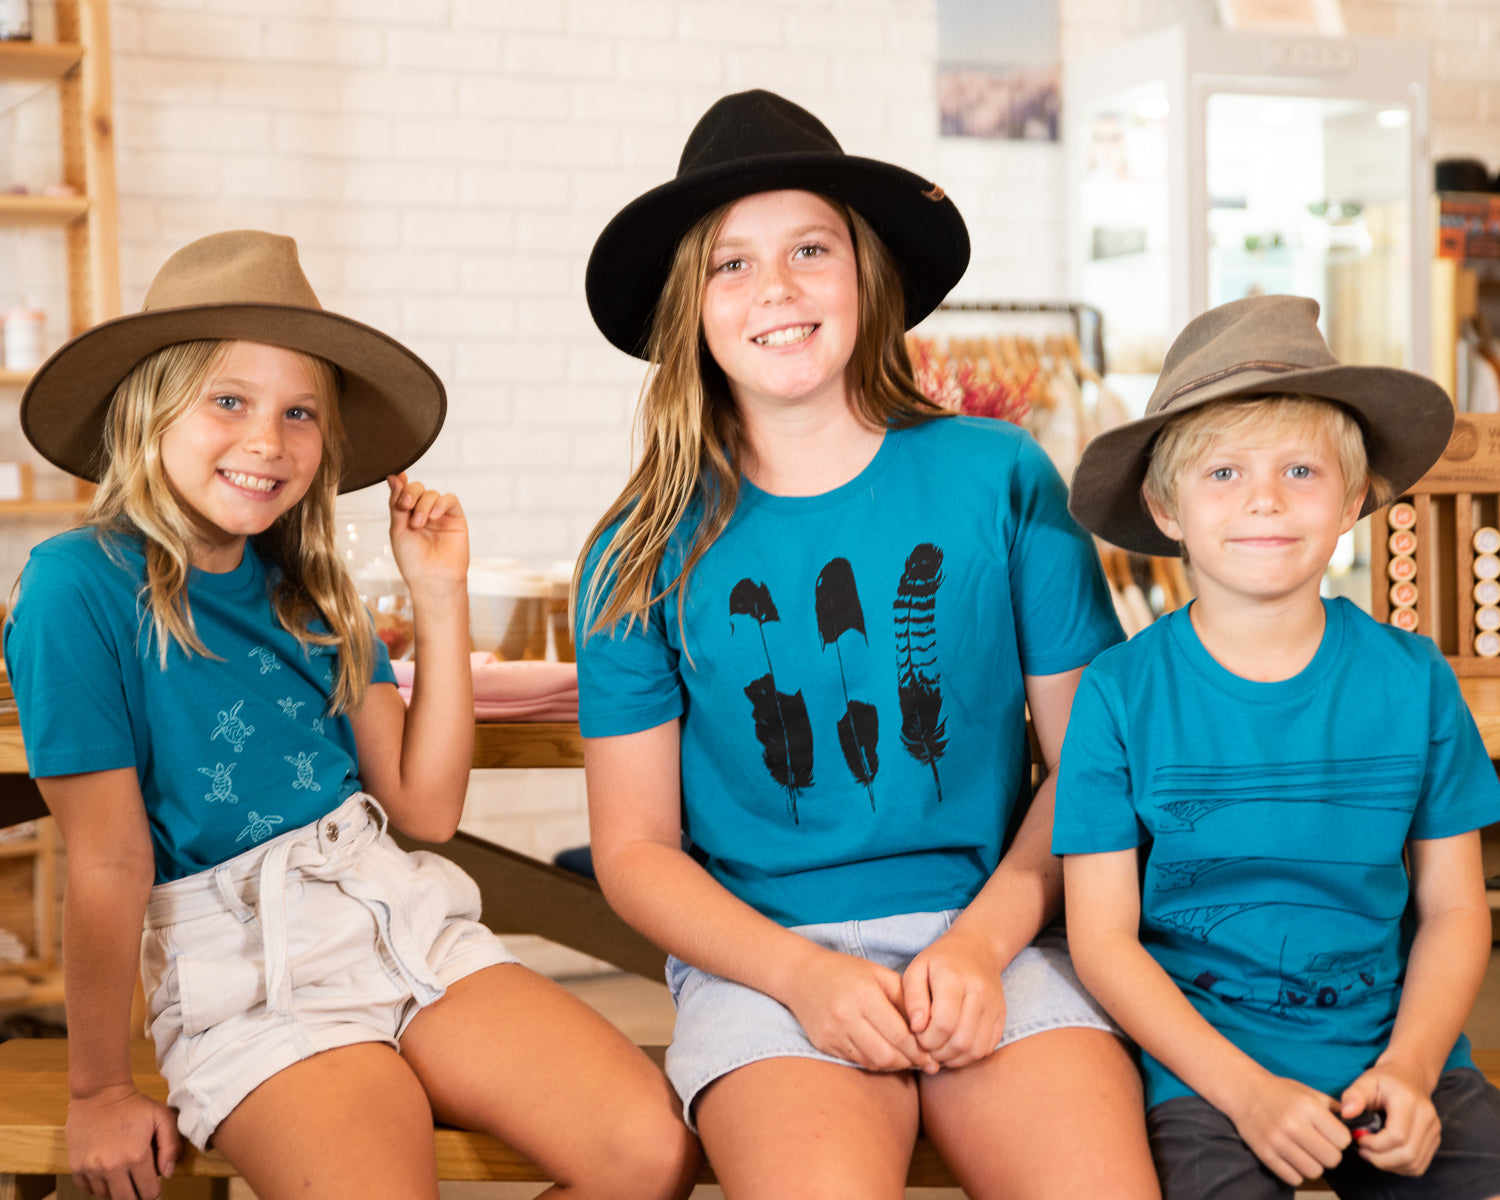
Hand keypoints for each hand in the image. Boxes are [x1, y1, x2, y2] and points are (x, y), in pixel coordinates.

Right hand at [66, 1085, 180, 1199]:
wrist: (100, 1093)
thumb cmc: (134, 1104)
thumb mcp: (162, 1117)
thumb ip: (171, 1146)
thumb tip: (167, 1173)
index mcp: (136, 1157)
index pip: (148, 1193)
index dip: (154, 1191)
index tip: (154, 1183)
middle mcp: (112, 1167)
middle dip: (136, 1196)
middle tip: (139, 1185)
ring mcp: (91, 1169)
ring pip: (106, 1197)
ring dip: (117, 1191)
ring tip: (124, 1175)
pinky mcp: (76, 1167)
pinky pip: (88, 1190)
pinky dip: (98, 1186)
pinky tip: (107, 1173)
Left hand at [386, 473, 468, 591]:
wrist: (432, 579)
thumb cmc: (412, 560)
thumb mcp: (398, 530)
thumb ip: (396, 504)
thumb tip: (392, 477)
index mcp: (407, 515)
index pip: (403, 491)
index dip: (400, 484)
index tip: (395, 478)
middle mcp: (423, 512)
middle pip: (417, 488)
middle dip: (410, 493)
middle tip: (405, 506)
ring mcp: (440, 515)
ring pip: (432, 494)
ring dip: (423, 505)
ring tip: (419, 524)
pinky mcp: (456, 518)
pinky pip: (449, 500)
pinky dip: (440, 504)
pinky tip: (433, 517)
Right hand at [781, 946, 935, 1072]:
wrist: (802, 975)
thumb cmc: (848, 972)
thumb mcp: (880, 975)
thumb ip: (905, 1000)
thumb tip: (929, 1030)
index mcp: (864, 994)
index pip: (899, 1034)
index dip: (920, 1050)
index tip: (933, 1056)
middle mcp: (846, 1015)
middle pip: (887, 1054)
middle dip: (910, 1063)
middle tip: (926, 1064)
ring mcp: (832, 1032)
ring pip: (872, 1062)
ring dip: (894, 1065)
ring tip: (909, 1061)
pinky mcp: (823, 1044)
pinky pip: (856, 1061)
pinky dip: (875, 1062)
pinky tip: (886, 1056)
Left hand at [901, 925, 1006, 1070]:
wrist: (977, 949)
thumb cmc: (940, 962)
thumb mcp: (917, 970)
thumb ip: (912, 999)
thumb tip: (917, 1028)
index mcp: (954, 978)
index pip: (943, 1023)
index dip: (927, 1038)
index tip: (918, 1034)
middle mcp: (979, 992)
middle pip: (960, 1040)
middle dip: (938, 1051)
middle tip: (927, 1045)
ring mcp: (994, 1006)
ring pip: (975, 1049)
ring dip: (953, 1058)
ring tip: (939, 1049)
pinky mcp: (1002, 1016)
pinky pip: (987, 1048)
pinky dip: (968, 1056)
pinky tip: (954, 1048)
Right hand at [1223, 1070, 1350, 1186]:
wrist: (1243, 1091)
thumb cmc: (1280, 1092)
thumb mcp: (1309, 1093)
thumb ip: (1335, 1110)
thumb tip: (1361, 1128)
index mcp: (1307, 1107)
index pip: (1343, 1140)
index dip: (1339, 1139)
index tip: (1330, 1134)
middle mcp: (1293, 1124)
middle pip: (1332, 1159)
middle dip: (1328, 1153)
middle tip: (1318, 1145)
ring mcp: (1277, 1141)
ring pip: (1314, 1171)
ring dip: (1313, 1164)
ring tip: (1305, 1151)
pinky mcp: (1265, 1154)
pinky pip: (1294, 1178)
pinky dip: (1296, 1171)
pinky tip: (1291, 1157)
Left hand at [1340, 1061, 1440, 1175]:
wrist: (1410, 1076)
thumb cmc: (1385, 1080)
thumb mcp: (1366, 1080)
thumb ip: (1354, 1096)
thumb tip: (1347, 1114)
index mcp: (1409, 1102)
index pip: (1397, 1136)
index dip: (1375, 1144)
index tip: (1358, 1138)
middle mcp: (1427, 1118)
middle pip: (1408, 1154)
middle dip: (1380, 1159)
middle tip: (1362, 1150)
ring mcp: (1434, 1131)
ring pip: (1414, 1164)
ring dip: (1390, 1165)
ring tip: (1372, 1153)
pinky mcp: (1434, 1140)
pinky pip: (1419, 1165)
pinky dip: (1400, 1167)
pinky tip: (1385, 1156)